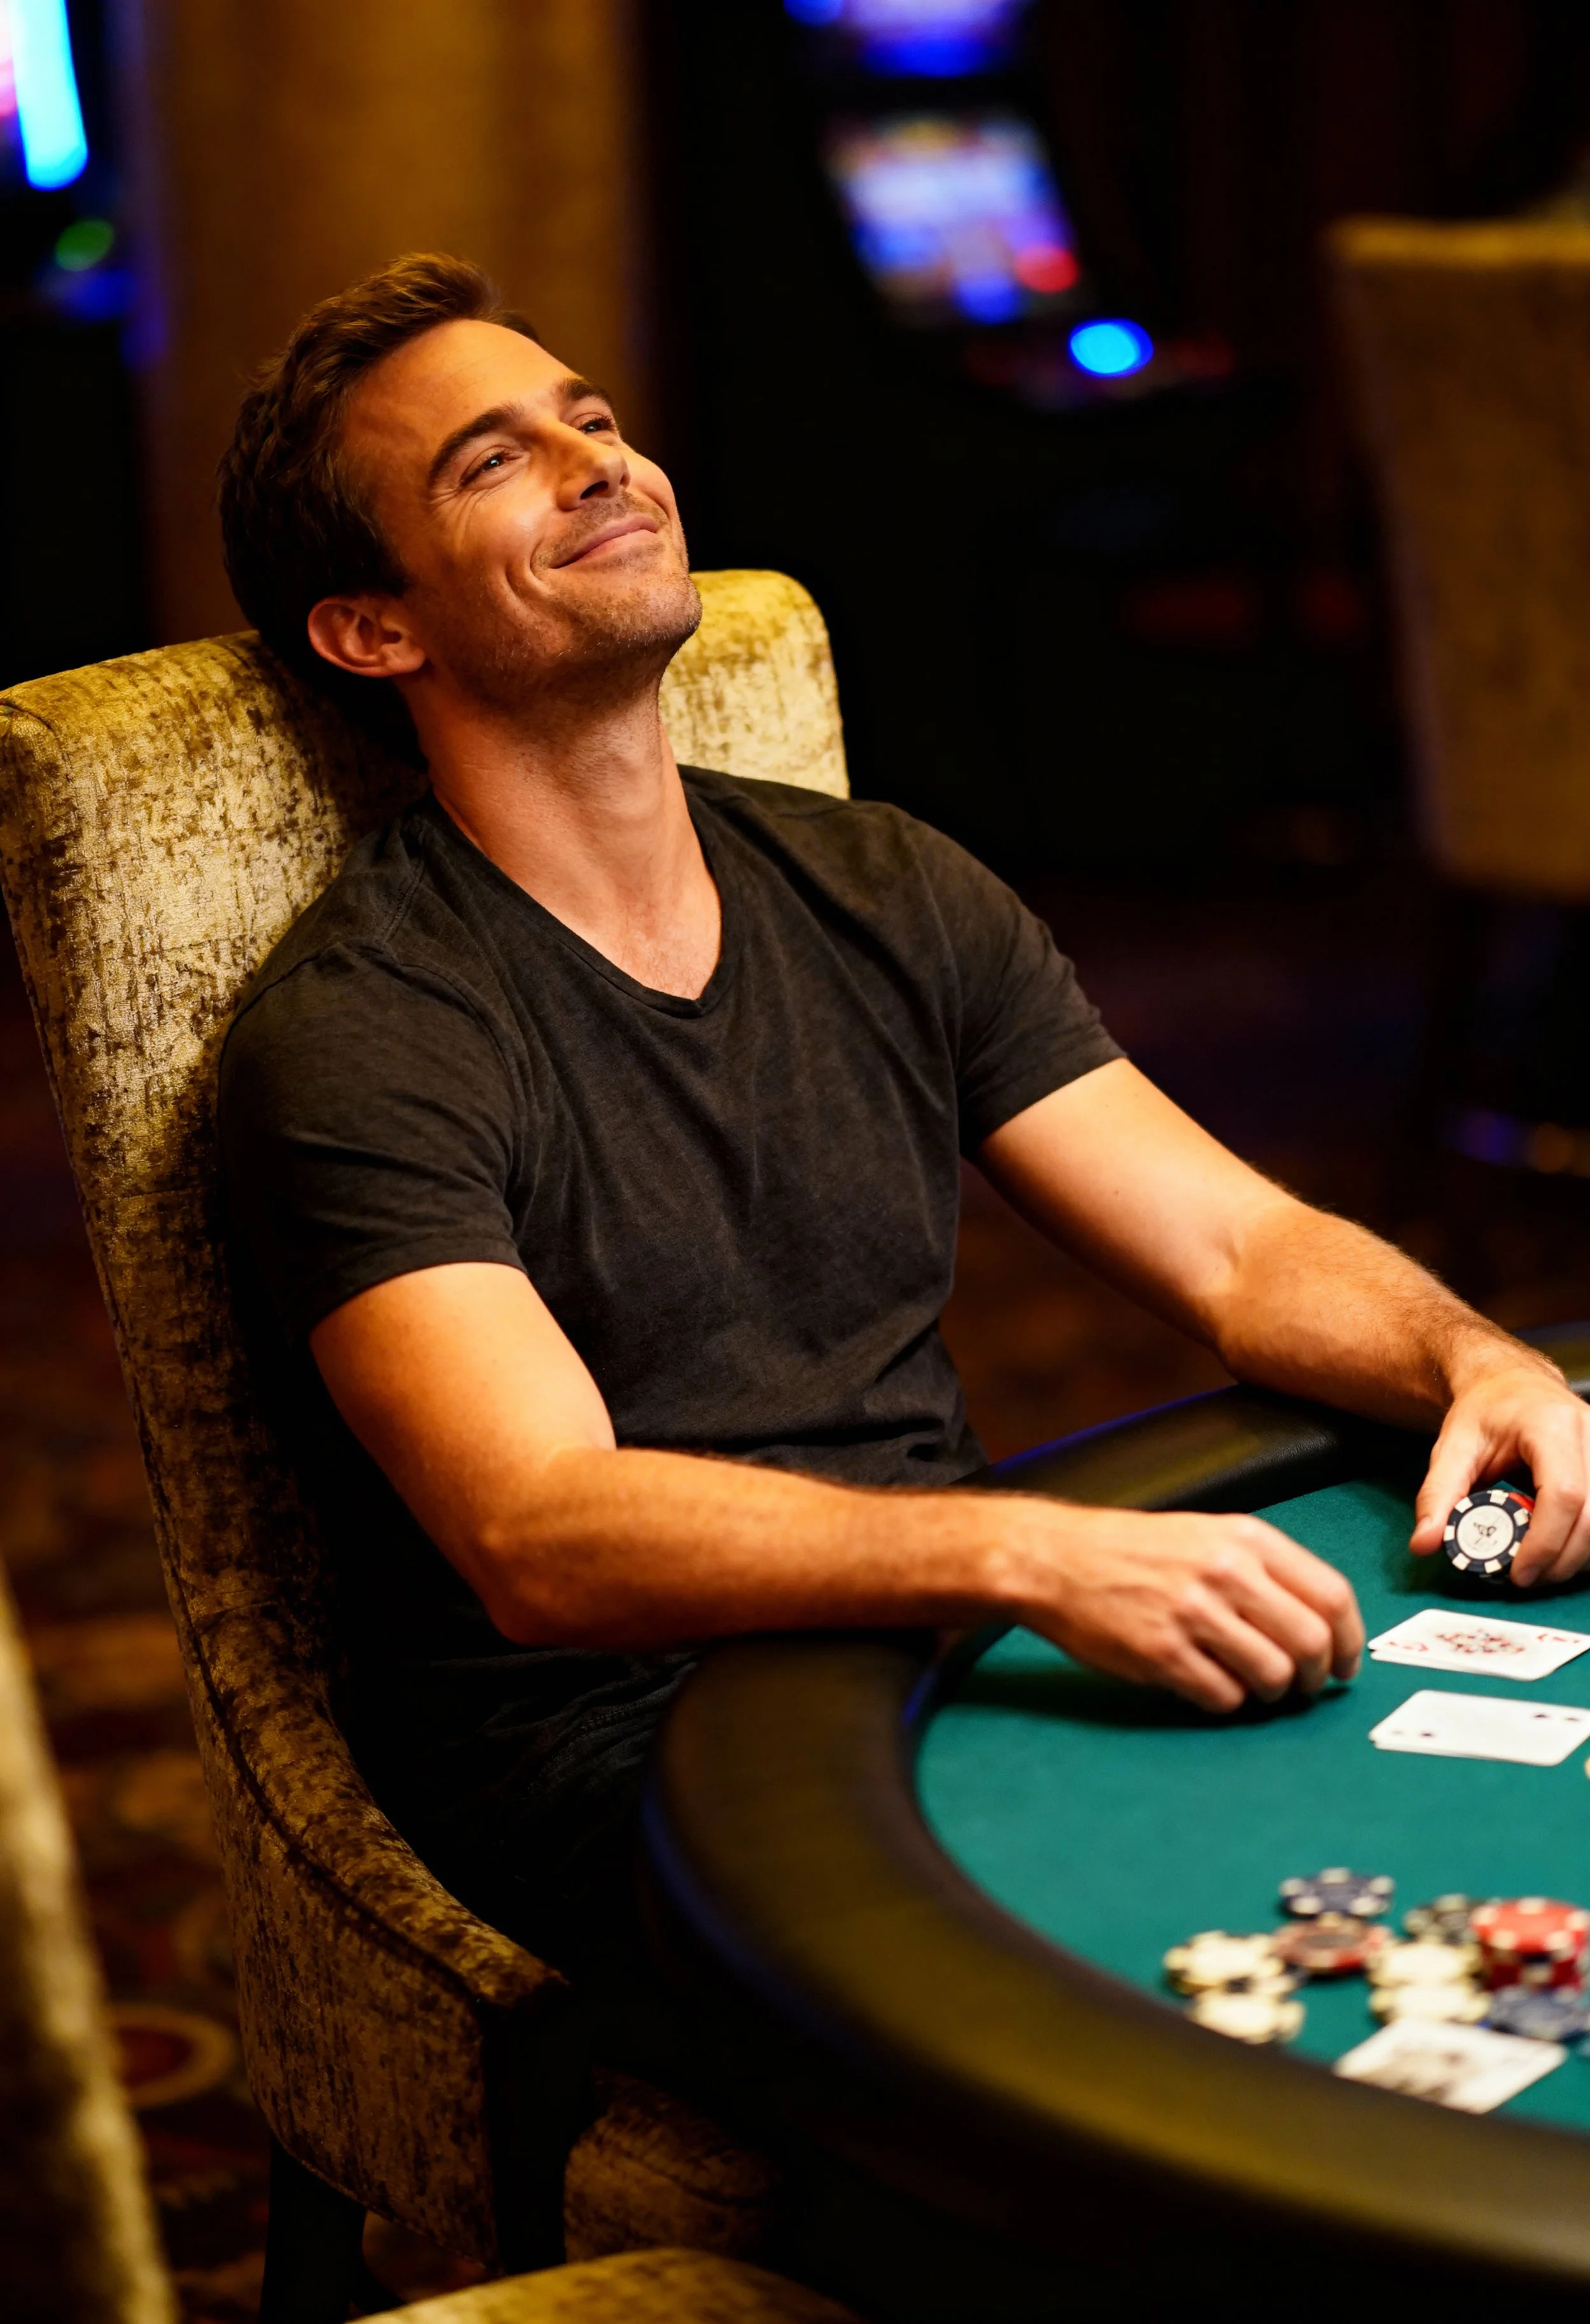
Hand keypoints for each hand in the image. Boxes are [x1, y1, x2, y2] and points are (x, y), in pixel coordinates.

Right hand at [1018, 1505, 1363, 1715]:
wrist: (1058, 1559)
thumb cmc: (1138, 1551)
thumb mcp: (1209, 1535)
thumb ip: (1266, 1570)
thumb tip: (1324, 1625)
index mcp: (1246, 1539)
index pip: (1331, 1595)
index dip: (1350, 1640)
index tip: (1346, 1664)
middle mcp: (1226, 1572)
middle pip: (1311, 1642)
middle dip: (1317, 1676)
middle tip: (1304, 1687)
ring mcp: (1193, 1613)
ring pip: (1273, 1675)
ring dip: (1273, 1693)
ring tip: (1254, 1687)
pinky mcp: (1162, 1653)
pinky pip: (1223, 1697)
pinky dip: (1227, 1701)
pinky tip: (1210, 1684)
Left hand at [1411, 1354, 1589, 1585]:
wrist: (1511, 1384)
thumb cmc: (1485, 1411)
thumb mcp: (1452, 1446)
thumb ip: (1437, 1495)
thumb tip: (1423, 1544)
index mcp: (1550, 1425)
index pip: (1563, 1493)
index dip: (1545, 1541)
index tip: (1519, 1573)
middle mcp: (1589, 1433)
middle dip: (1560, 1559)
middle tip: (1525, 1579)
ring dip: (1575, 1555)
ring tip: (1537, 1566)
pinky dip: (1584, 1541)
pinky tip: (1557, 1548)